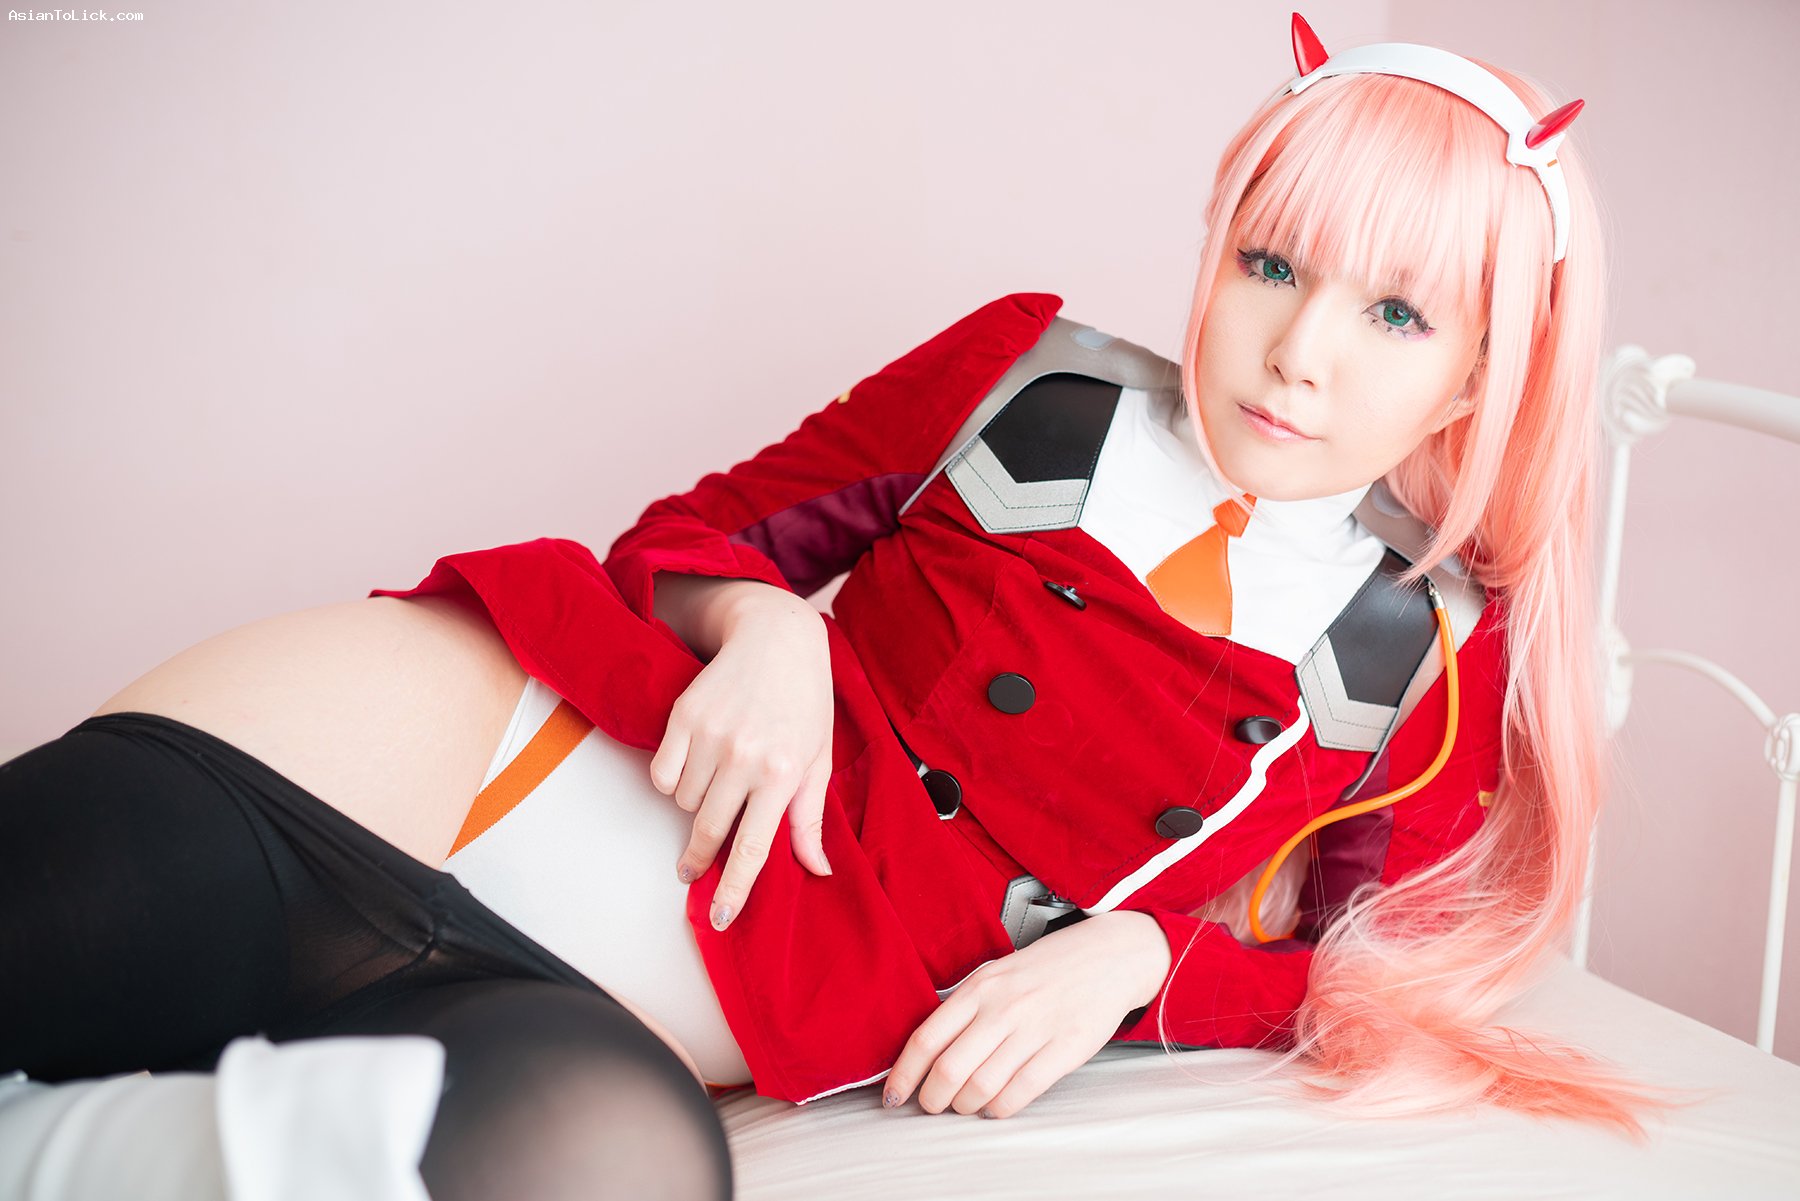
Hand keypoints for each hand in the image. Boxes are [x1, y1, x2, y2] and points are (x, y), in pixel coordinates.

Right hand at [649, 591, 835, 930]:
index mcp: (784, 772)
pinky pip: (661, 774)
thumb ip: (810, 818)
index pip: (755, 846)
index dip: (735, 888)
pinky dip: (671, 778)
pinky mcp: (683, 717)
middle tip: (693, 868)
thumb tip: (816, 869)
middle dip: (699, 857)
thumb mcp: (819, 759)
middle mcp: (746, 757)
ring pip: (682, 802)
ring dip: (693, 803)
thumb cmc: (805, 702)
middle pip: (708, 830)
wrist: (776, 636)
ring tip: (717, 777)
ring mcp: (711, 736)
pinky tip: (694, 762)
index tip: (719, 918)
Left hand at [882, 910, 1171, 1118]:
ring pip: (981, 1087)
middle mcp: (1003, 1008)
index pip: (927, 1038)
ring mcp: (1035, 1029)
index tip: (893, 1095)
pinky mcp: (1064, 1049)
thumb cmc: (1047, 968)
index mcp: (980, 987)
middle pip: (949, 1070)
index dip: (903, 1075)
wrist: (1107, 956)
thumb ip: (964, 1007)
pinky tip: (996, 1105)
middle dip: (932, 1099)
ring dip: (964, 1106)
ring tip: (965, 1104)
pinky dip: (999, 1108)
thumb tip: (925, 1050)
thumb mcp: (996, 974)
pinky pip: (1020, 1092)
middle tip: (931, 1105)